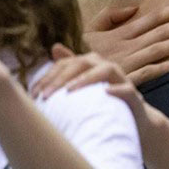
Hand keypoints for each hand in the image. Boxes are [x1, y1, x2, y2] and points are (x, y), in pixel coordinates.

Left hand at [33, 45, 153, 132]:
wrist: (133, 121)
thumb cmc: (103, 104)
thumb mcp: (84, 86)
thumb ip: (69, 68)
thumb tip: (55, 47)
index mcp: (91, 64)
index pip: (66, 64)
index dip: (49, 76)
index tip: (34, 93)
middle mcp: (106, 67)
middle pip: (82, 63)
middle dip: (61, 78)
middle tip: (46, 96)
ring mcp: (122, 80)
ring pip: (105, 70)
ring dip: (86, 79)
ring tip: (70, 91)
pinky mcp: (134, 96)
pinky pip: (127, 90)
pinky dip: (117, 90)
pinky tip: (105, 93)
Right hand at [83, 0, 168, 85]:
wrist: (62, 78)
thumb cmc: (77, 54)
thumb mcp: (89, 30)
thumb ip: (110, 16)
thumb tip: (134, 7)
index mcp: (120, 33)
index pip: (152, 17)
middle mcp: (126, 45)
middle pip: (161, 30)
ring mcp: (127, 62)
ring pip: (159, 49)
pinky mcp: (125, 78)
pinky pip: (149, 72)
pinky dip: (166, 66)